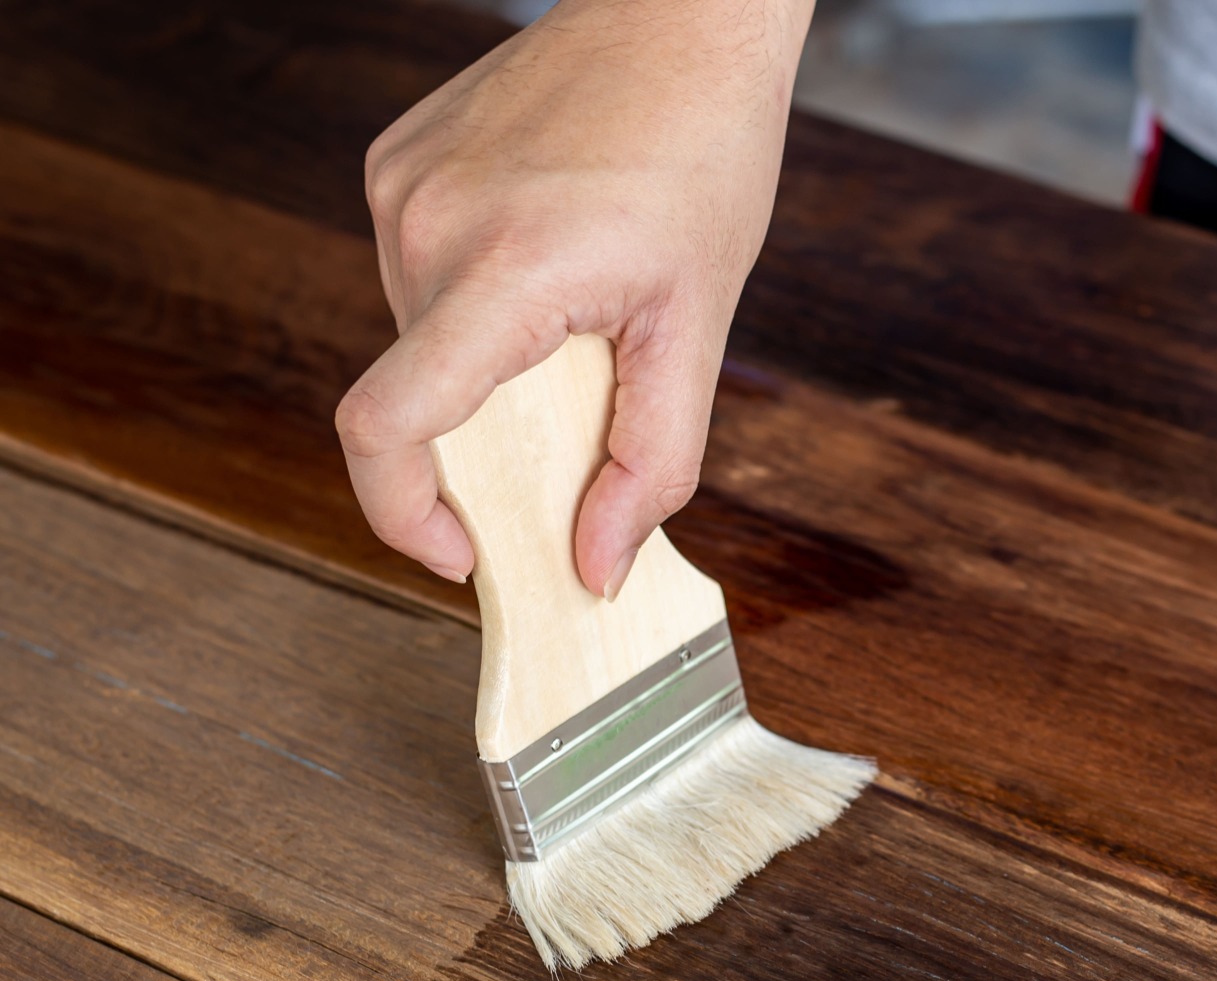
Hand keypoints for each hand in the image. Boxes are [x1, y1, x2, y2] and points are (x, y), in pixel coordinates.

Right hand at [335, 0, 812, 596]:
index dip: (404, 517)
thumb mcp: (699, 327)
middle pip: (423, 394)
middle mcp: (423, 222)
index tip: (463, 553)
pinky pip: (421, 274)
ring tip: (582, 302)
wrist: (682, 18)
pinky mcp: (394, 161)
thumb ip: (651, 462)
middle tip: (584, 400)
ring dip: (491, 360)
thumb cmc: (705, 154)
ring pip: (422, 337)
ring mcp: (398, 185)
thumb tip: (595, 567)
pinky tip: (551, 250)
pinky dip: (478, 301)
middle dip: (493, 436)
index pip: (387, 426)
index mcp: (502, 268)